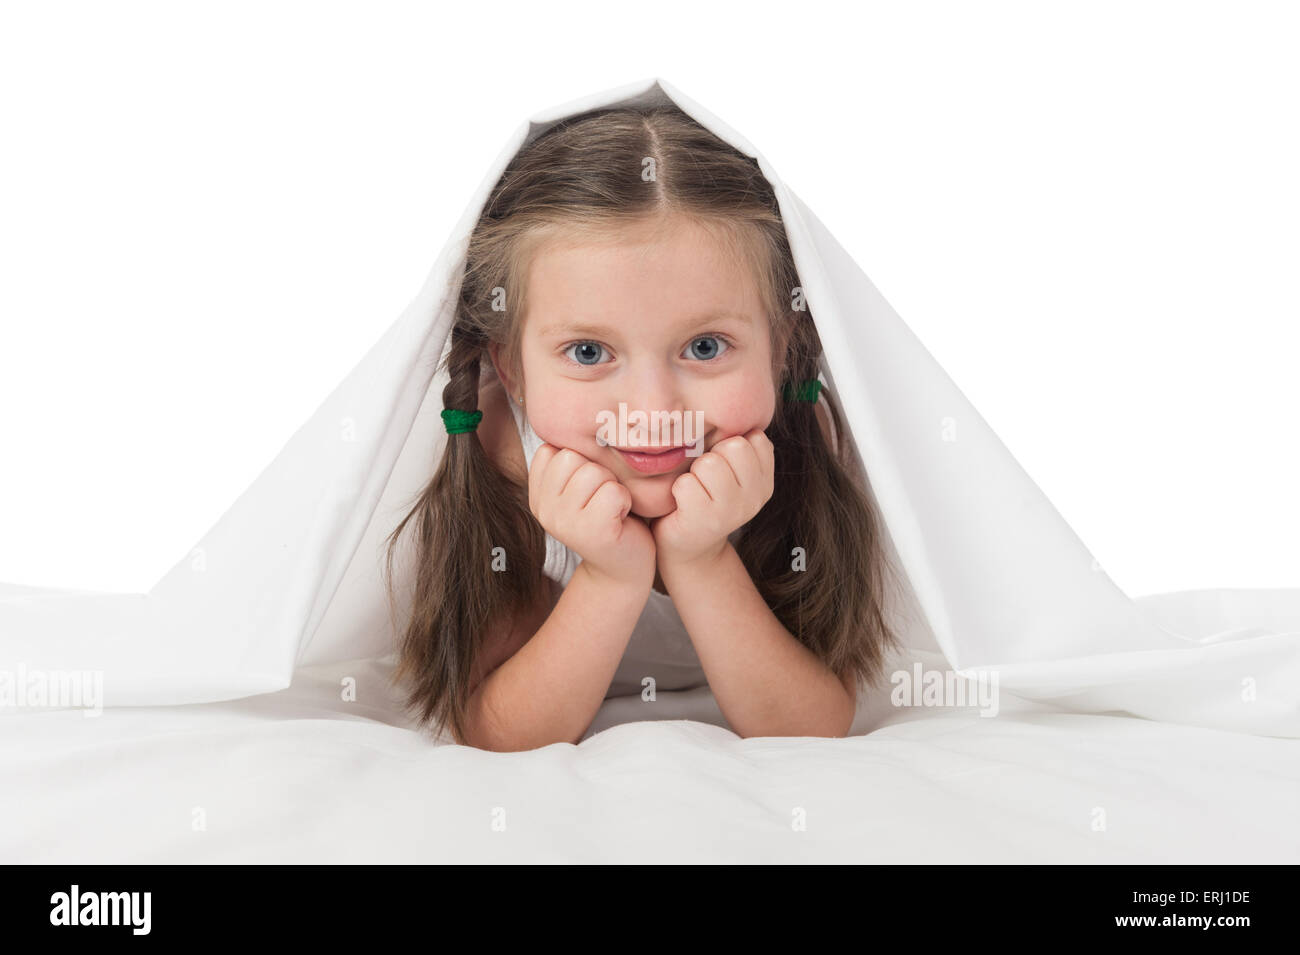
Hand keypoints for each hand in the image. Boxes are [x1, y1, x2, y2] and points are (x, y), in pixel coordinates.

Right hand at [527, 444, 655, 588]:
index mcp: (537, 495)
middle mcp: (544, 510)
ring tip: (612, 508)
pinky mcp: (592, 533)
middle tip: (603, 499)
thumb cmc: (607, 515)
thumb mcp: (580, 485)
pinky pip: (613, 492)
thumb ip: (569, 460)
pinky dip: (625, 501)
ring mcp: (564, 523)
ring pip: (593, 472)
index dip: (580, 462)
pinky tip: (621, 518)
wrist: (623, 566)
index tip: (588, 488)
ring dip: (612, 487)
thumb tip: (570, 412)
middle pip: (571, 457)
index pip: (552, 449)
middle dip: (597, 472)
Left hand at [649, 429, 774, 568]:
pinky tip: (682, 505)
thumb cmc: (702, 496)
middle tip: (704, 481)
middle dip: (711, 457)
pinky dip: (678, 491)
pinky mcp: (707, 522)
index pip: (752, 436)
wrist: (687, 546)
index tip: (721, 468)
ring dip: (693, 474)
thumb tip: (737, 394)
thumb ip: (737, 442)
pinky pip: (686, 484)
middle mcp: (756, 496)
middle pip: (733, 446)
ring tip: (694, 491)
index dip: (727, 446)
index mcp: (764, 478)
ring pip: (709, 463)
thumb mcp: (728, 468)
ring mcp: (734, 511)